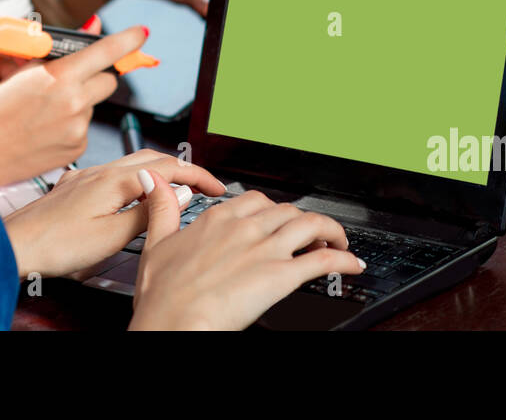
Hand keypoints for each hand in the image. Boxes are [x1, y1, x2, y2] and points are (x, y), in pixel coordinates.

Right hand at [0, 24, 149, 185]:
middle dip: (97, 77)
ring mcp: (78, 128)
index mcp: (61, 76)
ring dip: (80, 103)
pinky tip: (47, 130)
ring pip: (94, 106)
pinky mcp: (78, 148)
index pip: (106, 52)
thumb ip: (61, 53)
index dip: (128, 39)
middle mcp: (75, 102)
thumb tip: (93, 29)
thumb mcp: (24, 72)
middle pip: (109, 81)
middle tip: (73, 81)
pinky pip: (84, 128)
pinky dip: (72, 126)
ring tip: (46, 113)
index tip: (141, 33)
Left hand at [2, 151, 225, 278]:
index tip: (216, 185)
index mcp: (115, 180)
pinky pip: (115, 171)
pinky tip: (133, 190)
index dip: (197, 175)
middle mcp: (102, 171)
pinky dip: (137, 176)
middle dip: (182, 167)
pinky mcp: (75, 185)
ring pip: (133, 162)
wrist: (14, 244)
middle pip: (153, 158)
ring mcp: (87, 176)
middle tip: (203, 183)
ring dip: (160, 169)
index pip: (169, 168)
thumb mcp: (111, 236)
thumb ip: (148, 214)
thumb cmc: (53, 244)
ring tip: (175, 186)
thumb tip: (177, 196)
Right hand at [128, 171, 363, 329]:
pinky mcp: (280, 276)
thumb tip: (154, 180)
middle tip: (310, 236)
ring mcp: (264, 250)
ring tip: (338, 244)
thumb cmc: (162, 297)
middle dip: (304, 222)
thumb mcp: (155, 243)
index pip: (256, 200)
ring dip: (331, 232)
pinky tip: (351, 264)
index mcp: (216, 220)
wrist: (171, 325)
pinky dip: (343, 259)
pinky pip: (322, 261)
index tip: (278, 220)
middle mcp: (244, 228)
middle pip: (288, 210)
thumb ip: (162, 208)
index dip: (273, 210)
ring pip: (311, 225)